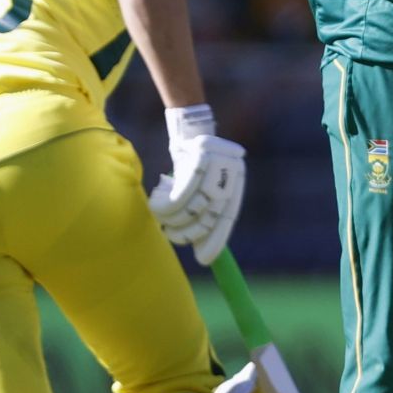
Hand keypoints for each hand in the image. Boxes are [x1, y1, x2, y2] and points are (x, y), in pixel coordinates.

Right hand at [148, 105, 245, 263]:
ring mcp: (218, 164)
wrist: (185, 132)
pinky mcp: (198, 157)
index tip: (204, 260)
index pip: (227, 218)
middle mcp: (232, 173)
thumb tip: (202, 249)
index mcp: (235, 183)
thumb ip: (205, 212)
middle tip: (171, 235)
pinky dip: (164, 203)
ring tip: (160, 211)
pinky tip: (157, 198)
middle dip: (187, 232)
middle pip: (208, 216)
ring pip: (191, 208)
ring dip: (170, 216)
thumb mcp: (202, 189)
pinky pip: (178, 196)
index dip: (215, 241)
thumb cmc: (191, 166)